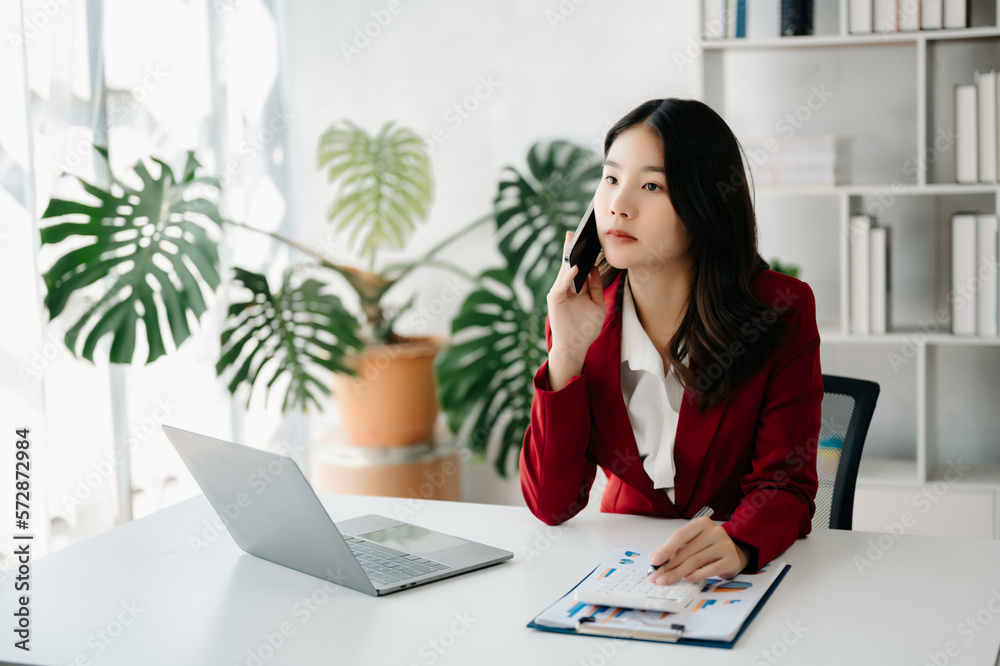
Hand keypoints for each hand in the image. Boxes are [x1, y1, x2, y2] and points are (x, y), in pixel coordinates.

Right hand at [546, 230, 605, 360]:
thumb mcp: (597, 304)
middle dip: (570, 249)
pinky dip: (568, 276)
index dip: (581, 254)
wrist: (577, 346)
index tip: (587, 238)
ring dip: (568, 258)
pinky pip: (561, 285)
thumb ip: (595, 286)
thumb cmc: (586, 327)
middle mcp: (566, 288)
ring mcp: (559, 293)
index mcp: (576, 288)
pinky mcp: (555, 300)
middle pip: (568, 265)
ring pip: (563, 272)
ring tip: (573, 243)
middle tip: (574, 232)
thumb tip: (593, 267)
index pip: (578, 267)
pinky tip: (575, 267)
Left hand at [647, 517, 749, 584]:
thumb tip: (654, 558)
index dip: (665, 549)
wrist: (735, 552)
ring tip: (667, 580)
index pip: (680, 535)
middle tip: (657, 577)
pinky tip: (687, 578)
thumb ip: (674, 549)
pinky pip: (710, 569)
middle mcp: (715, 532)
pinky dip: (697, 575)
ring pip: (696, 561)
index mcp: (702, 523)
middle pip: (687, 551)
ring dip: (679, 573)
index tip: (654, 561)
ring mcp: (725, 545)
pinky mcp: (732, 560)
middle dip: (669, 566)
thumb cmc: (709, 546)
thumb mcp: (692, 542)